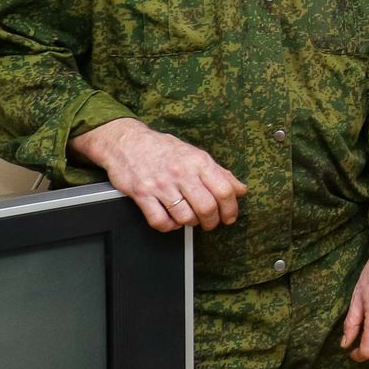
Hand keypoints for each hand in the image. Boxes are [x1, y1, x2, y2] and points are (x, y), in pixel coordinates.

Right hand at [69, 117, 247, 232]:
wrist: (128, 142)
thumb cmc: (164, 149)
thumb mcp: (196, 155)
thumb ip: (219, 173)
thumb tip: (240, 190)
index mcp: (199, 162)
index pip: (224, 190)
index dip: (230, 209)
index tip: (229, 217)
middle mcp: (181, 173)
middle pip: (206, 207)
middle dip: (212, 221)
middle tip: (210, 223)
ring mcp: (161, 184)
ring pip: (185, 217)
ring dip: (190, 224)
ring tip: (190, 219)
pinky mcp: (142, 195)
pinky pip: (160, 221)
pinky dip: (169, 226)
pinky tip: (171, 220)